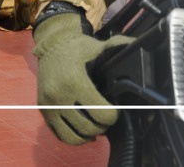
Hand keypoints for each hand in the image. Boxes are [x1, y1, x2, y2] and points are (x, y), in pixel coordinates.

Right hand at [33, 11, 133, 144]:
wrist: (50, 46)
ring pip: (73, 137)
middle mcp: (58, 96)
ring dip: (88, 134)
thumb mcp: (98, 46)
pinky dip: (74, 136)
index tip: (115, 110)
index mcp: (74, 81)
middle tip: (107, 117)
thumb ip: (119, 47)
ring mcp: (48, 106)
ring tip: (95, 125)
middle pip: (89, 128)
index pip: (100, 113)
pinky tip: (82, 128)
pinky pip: (60, 135)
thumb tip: (140, 47)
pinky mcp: (43, 111)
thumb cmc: (77, 48)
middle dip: (102, 125)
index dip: (113, 115)